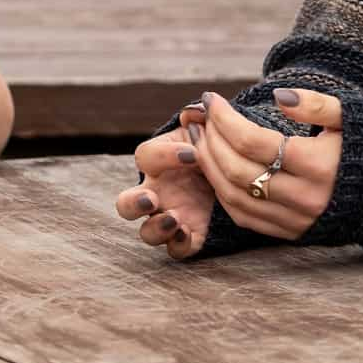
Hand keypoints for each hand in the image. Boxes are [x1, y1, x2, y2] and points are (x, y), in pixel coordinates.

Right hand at [115, 121, 213, 259]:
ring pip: (146, 232)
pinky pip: (176, 249)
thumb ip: (201, 118)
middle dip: (132, 204)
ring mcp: (169, 216)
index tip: (193, 154)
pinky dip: (179, 245)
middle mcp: (156, 192)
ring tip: (174, 219)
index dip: (164, 155)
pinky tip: (189, 234)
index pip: (146, 156)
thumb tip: (192, 113)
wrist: (236, 168)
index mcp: (159, 162)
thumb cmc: (214, 145)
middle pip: (126, 204)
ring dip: (155, 228)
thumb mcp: (209, 129)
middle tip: (150, 199)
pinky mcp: (188, 235)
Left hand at [181, 89, 341, 239]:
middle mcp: (304, 196)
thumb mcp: (352, 114)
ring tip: (200, 140)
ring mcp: (296, 219)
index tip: (211, 99)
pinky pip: (244, 216)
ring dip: (209, 167)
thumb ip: (316, 104)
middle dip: (210, 141)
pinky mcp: (292, 232)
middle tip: (200, 118)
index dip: (225, 120)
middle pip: (237, 169)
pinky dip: (223, 192)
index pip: (253, 141)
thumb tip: (278, 97)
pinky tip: (216, 169)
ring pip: (234, 196)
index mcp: (319, 164)